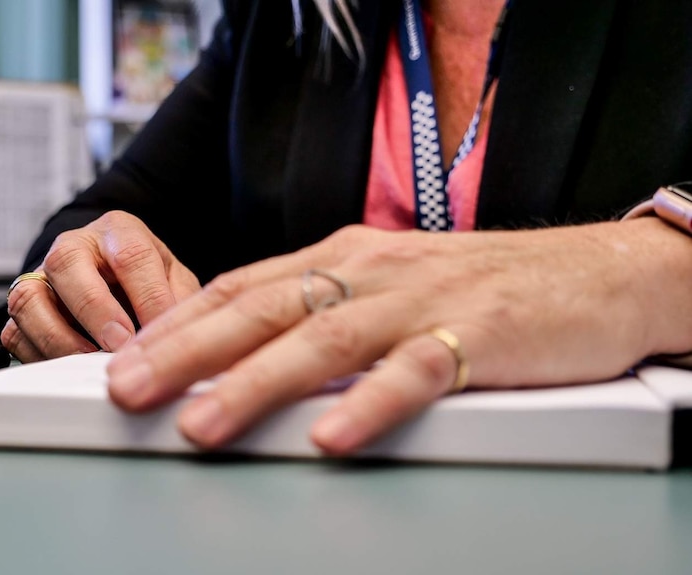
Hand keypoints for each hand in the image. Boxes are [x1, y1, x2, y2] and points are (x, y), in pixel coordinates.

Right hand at [2, 211, 200, 361]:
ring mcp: (42, 277)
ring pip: (30, 298)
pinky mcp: (24, 310)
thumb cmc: (145, 277)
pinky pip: (16, 333)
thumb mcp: (174, 278)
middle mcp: (73, 247)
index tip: (156, 330)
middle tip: (118, 345)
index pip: (131, 255)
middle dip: (94, 310)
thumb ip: (180, 300)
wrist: (113, 276)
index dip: (146, 296)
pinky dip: (39, 355)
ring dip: (59, 336)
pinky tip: (66, 368)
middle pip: (67, 264)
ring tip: (89, 360)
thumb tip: (183, 336)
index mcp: (117, 232)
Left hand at [105, 220, 691, 454]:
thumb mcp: (388, 286)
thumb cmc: (481, 283)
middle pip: (263, 309)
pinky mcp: (477, 336)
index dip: (180, 321)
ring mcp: (420, 303)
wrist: (592, 270)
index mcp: (344, 258)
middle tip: (128, 388)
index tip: (129, 356)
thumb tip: (256, 354)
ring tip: (200, 423)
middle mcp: (370, 273)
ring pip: (323, 340)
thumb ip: (327, 312)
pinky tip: (331, 438)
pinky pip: (416, 373)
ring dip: (255, 383)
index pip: (243, 285)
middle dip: (187, 349)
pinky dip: (369, 405)